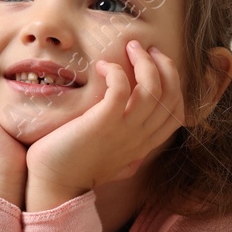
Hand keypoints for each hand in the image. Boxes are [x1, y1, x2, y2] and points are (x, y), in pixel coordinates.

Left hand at [25, 41, 184, 208]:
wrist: (54, 183)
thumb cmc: (78, 170)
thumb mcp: (116, 167)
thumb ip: (130, 160)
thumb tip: (137, 159)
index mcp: (145, 144)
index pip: (177, 110)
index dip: (173, 82)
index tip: (157, 64)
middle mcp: (140, 137)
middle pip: (170, 94)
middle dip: (164, 65)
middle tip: (145, 48)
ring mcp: (123, 131)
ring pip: (152, 88)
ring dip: (144, 62)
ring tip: (129, 48)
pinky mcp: (102, 123)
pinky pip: (121, 89)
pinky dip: (116, 72)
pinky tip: (102, 66)